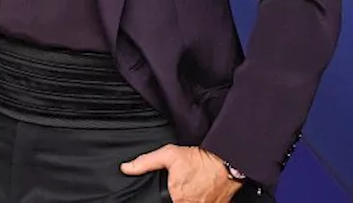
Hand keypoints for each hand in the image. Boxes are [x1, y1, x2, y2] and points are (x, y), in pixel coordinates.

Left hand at [120, 144, 241, 202]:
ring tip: (189, 190)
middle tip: (179, 189)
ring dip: (188, 200)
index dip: (164, 199)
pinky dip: (199, 201)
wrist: (226, 160)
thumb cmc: (199, 159)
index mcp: (177, 198)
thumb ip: (145, 162)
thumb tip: (126, 168)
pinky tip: (199, 193)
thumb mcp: (169, 155)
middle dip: (175, 198)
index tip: (166, 194)